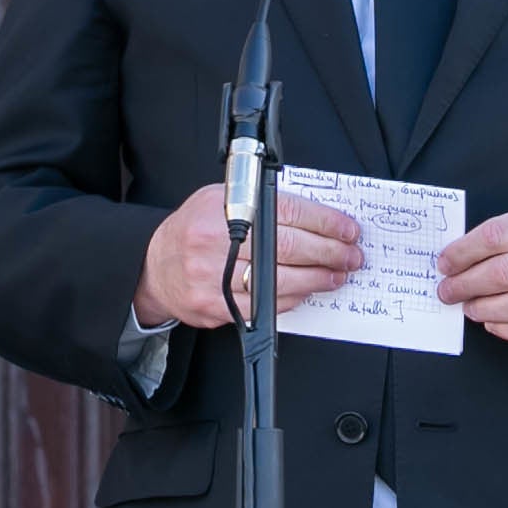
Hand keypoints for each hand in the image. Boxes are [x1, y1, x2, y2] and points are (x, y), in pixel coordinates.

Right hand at [135, 185, 362, 327]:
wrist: (155, 266)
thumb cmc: (194, 230)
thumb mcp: (221, 200)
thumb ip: (262, 203)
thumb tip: (315, 216)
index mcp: (223, 208)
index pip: (287, 212)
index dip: (324, 222)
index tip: (347, 230)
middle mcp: (216, 241)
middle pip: (288, 248)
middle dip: (329, 252)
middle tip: (351, 255)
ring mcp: (214, 277)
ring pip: (280, 281)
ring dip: (317, 279)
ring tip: (338, 273)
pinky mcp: (215, 307)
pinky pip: (265, 306)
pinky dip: (293, 299)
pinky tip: (308, 290)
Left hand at [436, 203, 507, 345]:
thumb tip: (468, 253)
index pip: (499, 236)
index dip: (464, 251)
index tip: (446, 261)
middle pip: (503, 274)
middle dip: (465, 284)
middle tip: (448, 289)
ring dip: (482, 309)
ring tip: (468, 306)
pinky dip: (507, 330)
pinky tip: (493, 322)